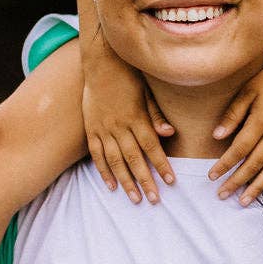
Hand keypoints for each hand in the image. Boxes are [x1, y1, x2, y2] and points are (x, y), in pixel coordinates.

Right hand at [82, 46, 174, 203]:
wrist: (100, 63)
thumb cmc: (129, 76)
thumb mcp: (146, 92)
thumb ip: (156, 114)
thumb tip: (170, 133)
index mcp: (136, 117)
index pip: (152, 147)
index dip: (162, 165)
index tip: (171, 181)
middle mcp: (119, 126)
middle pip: (135, 158)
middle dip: (146, 181)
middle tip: (155, 200)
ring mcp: (103, 128)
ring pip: (115, 161)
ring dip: (126, 181)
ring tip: (135, 199)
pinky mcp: (91, 129)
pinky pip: (97, 155)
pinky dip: (103, 171)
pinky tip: (111, 186)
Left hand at [209, 56, 262, 203]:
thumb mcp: (247, 91)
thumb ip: (232, 115)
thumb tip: (216, 136)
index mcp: (261, 122)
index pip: (239, 149)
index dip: (225, 164)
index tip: (212, 176)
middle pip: (254, 164)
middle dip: (237, 181)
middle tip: (222, 195)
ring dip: (258, 187)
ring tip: (244, 201)